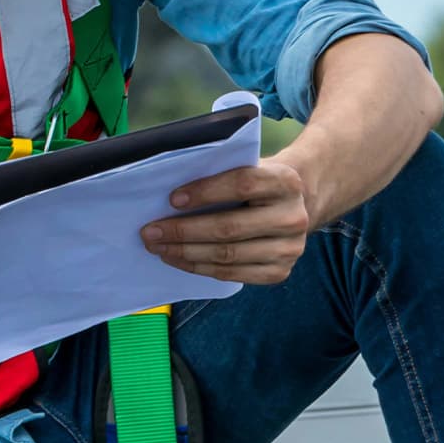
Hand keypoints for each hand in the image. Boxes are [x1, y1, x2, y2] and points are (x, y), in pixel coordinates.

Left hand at [141, 158, 311, 285]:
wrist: (293, 205)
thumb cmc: (255, 184)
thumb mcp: (245, 168)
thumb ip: (218, 174)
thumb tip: (169, 197)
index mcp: (285, 182)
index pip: (242, 184)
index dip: (205, 192)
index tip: (171, 199)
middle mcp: (293, 217)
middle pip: (229, 227)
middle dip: (183, 230)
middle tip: (150, 232)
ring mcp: (290, 248)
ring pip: (228, 255)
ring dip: (186, 253)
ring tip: (158, 247)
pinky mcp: (280, 272)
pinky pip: (232, 274)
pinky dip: (199, 267)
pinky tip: (178, 259)